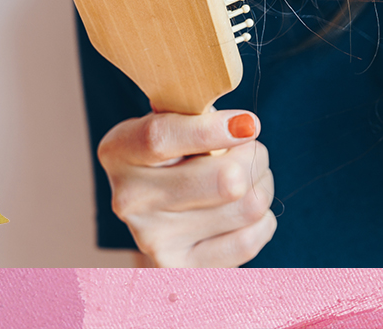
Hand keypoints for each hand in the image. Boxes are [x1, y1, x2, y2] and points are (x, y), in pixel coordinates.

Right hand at [97, 106, 276, 266]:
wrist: (160, 211)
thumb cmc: (177, 151)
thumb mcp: (174, 121)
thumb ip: (198, 114)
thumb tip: (243, 127)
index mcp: (120, 151)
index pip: (160, 139)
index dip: (212, 130)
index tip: (248, 124)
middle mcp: (129, 199)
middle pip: (224, 180)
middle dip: (253, 156)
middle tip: (251, 148)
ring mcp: (153, 239)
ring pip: (247, 206)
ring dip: (262, 184)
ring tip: (250, 177)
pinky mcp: (182, 268)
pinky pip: (250, 239)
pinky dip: (262, 220)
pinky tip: (246, 210)